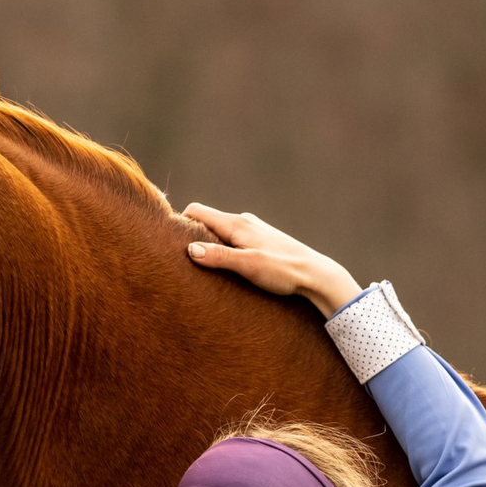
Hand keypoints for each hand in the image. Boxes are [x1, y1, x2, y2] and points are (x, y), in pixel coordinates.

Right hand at [182, 203, 362, 318]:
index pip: (197, 211)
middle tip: (181, 258)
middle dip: (192, 235)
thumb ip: (218, 257)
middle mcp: (244, 221)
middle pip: (207, 221)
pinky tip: (227, 267)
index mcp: (237, 224)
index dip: (180, 223)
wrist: (315, 275)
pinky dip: (223, 249)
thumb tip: (190, 250)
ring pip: (220, 231)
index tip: (170, 243)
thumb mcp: (248, 266)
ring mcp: (254, 230)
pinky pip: (233, 239)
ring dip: (209, 244)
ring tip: (203, 266)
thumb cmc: (283, 270)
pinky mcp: (261, 241)